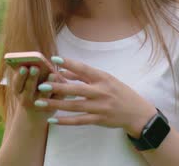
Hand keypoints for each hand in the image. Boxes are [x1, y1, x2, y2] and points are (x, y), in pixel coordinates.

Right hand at [9, 65, 67, 121]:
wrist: (34, 113)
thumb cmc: (29, 91)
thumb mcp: (23, 85)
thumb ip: (27, 74)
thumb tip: (37, 61)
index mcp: (17, 91)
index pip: (16, 84)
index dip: (20, 76)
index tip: (23, 67)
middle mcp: (26, 100)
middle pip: (29, 88)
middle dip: (32, 78)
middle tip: (35, 68)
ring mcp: (38, 105)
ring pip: (44, 95)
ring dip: (48, 85)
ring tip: (52, 74)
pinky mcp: (52, 107)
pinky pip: (56, 97)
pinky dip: (60, 89)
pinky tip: (62, 80)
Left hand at [32, 56, 156, 136]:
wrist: (137, 113)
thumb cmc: (119, 92)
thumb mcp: (106, 80)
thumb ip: (85, 76)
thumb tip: (63, 72)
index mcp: (103, 78)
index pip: (84, 69)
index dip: (69, 63)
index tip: (55, 58)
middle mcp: (101, 92)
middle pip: (76, 89)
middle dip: (58, 87)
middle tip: (41, 85)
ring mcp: (100, 107)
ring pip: (74, 106)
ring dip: (56, 104)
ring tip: (40, 102)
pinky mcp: (99, 120)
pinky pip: (79, 121)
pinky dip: (65, 121)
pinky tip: (52, 120)